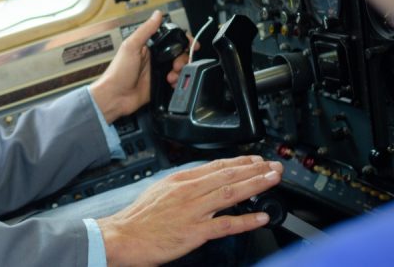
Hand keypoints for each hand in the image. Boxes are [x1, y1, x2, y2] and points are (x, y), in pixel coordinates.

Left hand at [90, 11, 199, 122]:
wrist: (115, 96)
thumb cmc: (118, 71)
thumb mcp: (131, 46)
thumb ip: (145, 30)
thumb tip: (157, 15)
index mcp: (148, 47)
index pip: (171, 39)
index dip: (183, 41)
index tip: (193, 44)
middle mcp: (154, 58)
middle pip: (179, 54)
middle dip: (183, 59)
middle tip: (177, 64)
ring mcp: (158, 72)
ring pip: (179, 68)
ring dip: (180, 71)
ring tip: (171, 76)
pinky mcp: (159, 84)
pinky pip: (175, 81)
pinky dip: (177, 82)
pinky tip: (171, 83)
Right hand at [97, 156, 282, 265]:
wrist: (124, 236)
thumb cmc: (139, 218)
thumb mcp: (159, 191)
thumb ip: (182, 186)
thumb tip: (201, 182)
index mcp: (180, 180)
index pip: (216, 166)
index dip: (240, 162)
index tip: (256, 160)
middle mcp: (188, 191)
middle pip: (228, 176)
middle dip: (254, 170)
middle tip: (274, 166)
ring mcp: (192, 211)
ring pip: (230, 194)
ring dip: (255, 186)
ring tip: (272, 181)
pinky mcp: (194, 232)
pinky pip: (226, 225)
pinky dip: (246, 220)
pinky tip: (261, 217)